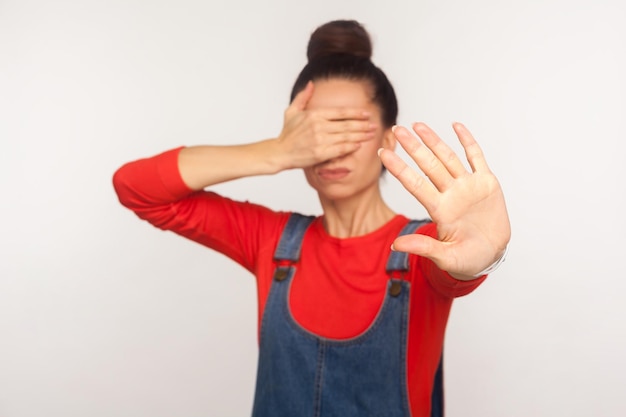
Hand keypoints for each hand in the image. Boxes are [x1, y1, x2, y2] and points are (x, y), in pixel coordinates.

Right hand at [276, 81, 376, 168]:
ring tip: (371, 134)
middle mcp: (318, 126)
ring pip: (346, 136)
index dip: (356, 113)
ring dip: (361, 135)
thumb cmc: (287, 134)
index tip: (367, 114)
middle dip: (363, 125)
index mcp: (314, 114)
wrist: (280, 153)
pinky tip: (360, 144)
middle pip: (347, 124)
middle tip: (375, 125)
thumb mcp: (292, 111)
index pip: (340, 112)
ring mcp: (320, 140)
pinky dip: (351, 146)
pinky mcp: (320, 153)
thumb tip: (312, 84)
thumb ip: (303, 97)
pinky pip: (340, 149)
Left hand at [379, 122, 510, 278]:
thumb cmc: (467, 259)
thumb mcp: (446, 258)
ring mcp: (468, 186)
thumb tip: (396, 245)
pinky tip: (456, 126)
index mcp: (440, 210)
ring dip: (433, 141)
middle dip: (413, 147)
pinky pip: (476, 158)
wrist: (491, 255)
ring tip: (418, 125)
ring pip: (448, 158)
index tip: (383, 153)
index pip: (415, 184)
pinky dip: (468, 141)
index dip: (399, 168)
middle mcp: (450, 194)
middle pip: (429, 166)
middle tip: (397, 129)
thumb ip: (423, 248)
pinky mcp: (486, 183)